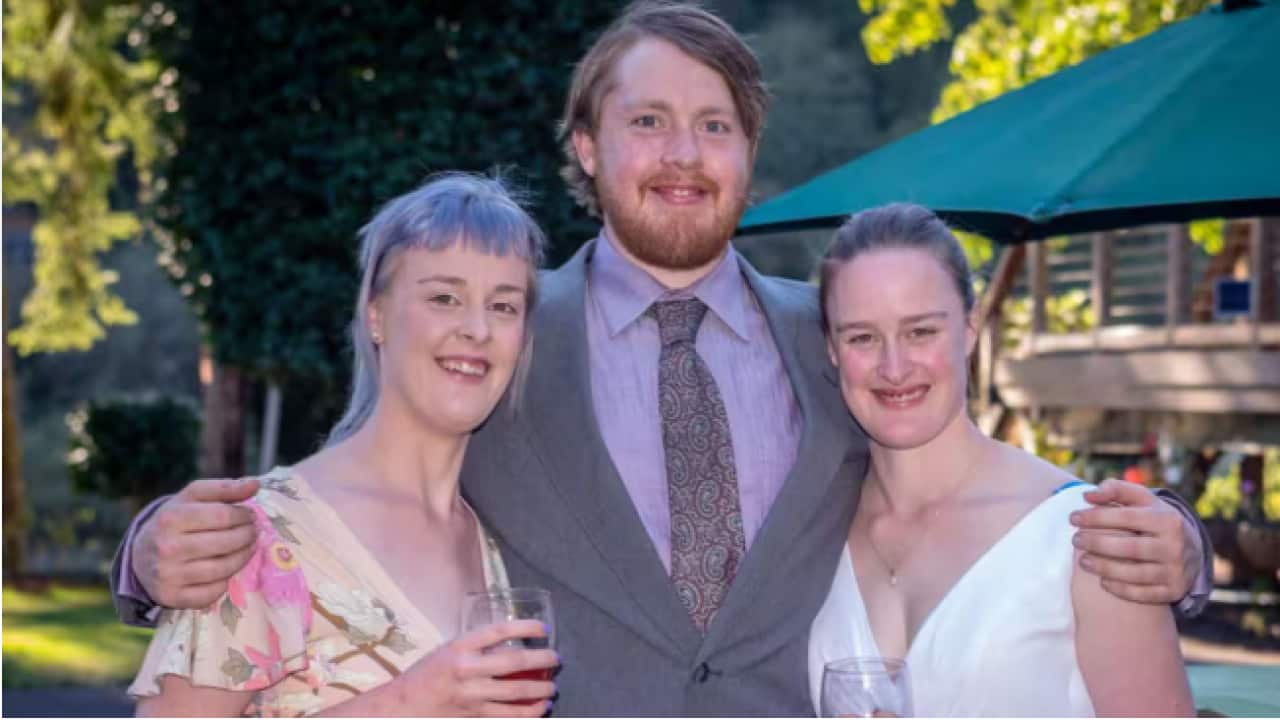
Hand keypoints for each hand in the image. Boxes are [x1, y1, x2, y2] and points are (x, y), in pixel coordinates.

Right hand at [134, 477, 260, 608]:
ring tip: (248, 547)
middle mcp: (167, 548)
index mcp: (170, 518)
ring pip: (224, 568)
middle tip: (253, 531)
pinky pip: (214, 592)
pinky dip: (227, 581)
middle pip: (226, 543)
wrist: (139, 556)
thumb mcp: (192, 497)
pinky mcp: (172, 598)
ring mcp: (169, 576)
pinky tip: (228, 568)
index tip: (249, 515)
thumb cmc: (174, 521)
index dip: (243, 515)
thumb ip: (224, 488)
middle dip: (248, 535)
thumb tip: (255, 484)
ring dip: (244, 557)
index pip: (222, 516)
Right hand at [396, 619, 557, 716]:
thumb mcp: (448, 650)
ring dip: (540, 690)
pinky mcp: (473, 716)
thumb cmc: (427, 674)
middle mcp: (466, 669)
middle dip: (542, 660)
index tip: (543, 628)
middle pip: (514, 663)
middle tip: (556, 659)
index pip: (499, 631)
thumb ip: (476, 646)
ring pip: (516, 693)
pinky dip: (528, 713)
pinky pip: (508, 716)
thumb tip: (512, 642)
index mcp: (459, 646)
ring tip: (552, 687)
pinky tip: (541, 709)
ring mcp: (471, 696)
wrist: (404, 706)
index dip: (525, 628)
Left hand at [1070, 479, 1200, 604]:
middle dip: (1097, 544)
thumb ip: (1116, 490)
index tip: (1073, 518)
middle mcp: (1175, 546)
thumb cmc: (1154, 519)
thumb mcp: (1142, 500)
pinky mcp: (1174, 591)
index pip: (1126, 517)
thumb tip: (1088, 496)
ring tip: (1083, 561)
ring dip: (1105, 568)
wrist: (1191, 549)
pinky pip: (1144, 594)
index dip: (1096, 517)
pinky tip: (1103, 582)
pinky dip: (1121, 589)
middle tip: (1075, 540)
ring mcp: (1176, 570)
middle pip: (1130, 548)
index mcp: (1167, 520)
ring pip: (1135, 574)